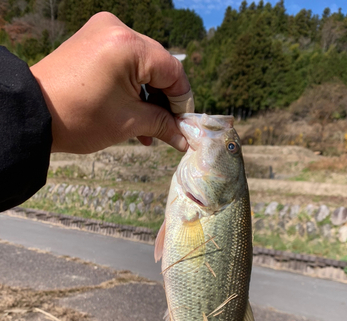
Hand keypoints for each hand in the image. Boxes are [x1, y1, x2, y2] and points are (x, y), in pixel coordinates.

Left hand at [30, 12, 193, 153]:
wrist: (33, 114)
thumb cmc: (79, 118)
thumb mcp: (128, 124)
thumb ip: (162, 126)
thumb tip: (185, 139)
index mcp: (128, 46)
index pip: (173, 70)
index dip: (182, 101)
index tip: (183, 125)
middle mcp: (117, 29)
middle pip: (159, 66)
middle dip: (165, 101)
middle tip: (168, 128)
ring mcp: (102, 32)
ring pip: (142, 65)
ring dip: (149, 96)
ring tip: (149, 129)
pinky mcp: (92, 41)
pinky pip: (124, 62)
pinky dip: (132, 86)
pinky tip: (134, 113)